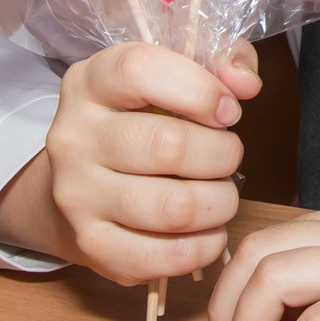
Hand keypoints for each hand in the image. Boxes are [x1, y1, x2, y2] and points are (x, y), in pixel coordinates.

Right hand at [23, 41, 261, 284]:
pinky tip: (207, 230)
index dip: (199, 89)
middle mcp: (73, 137)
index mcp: (91, 82)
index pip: (140, 71)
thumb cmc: (142, 121)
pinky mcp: (90, 245)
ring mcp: (77, 195)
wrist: (80, 182)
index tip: (227, 109)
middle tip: (227, 157)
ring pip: (175, 208)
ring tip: (220, 194)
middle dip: (222, 154)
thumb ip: (221, 63)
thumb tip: (245, 83)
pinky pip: (164, 257)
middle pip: (168, 146)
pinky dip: (203, 246)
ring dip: (220, 203)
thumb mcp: (173, 73)